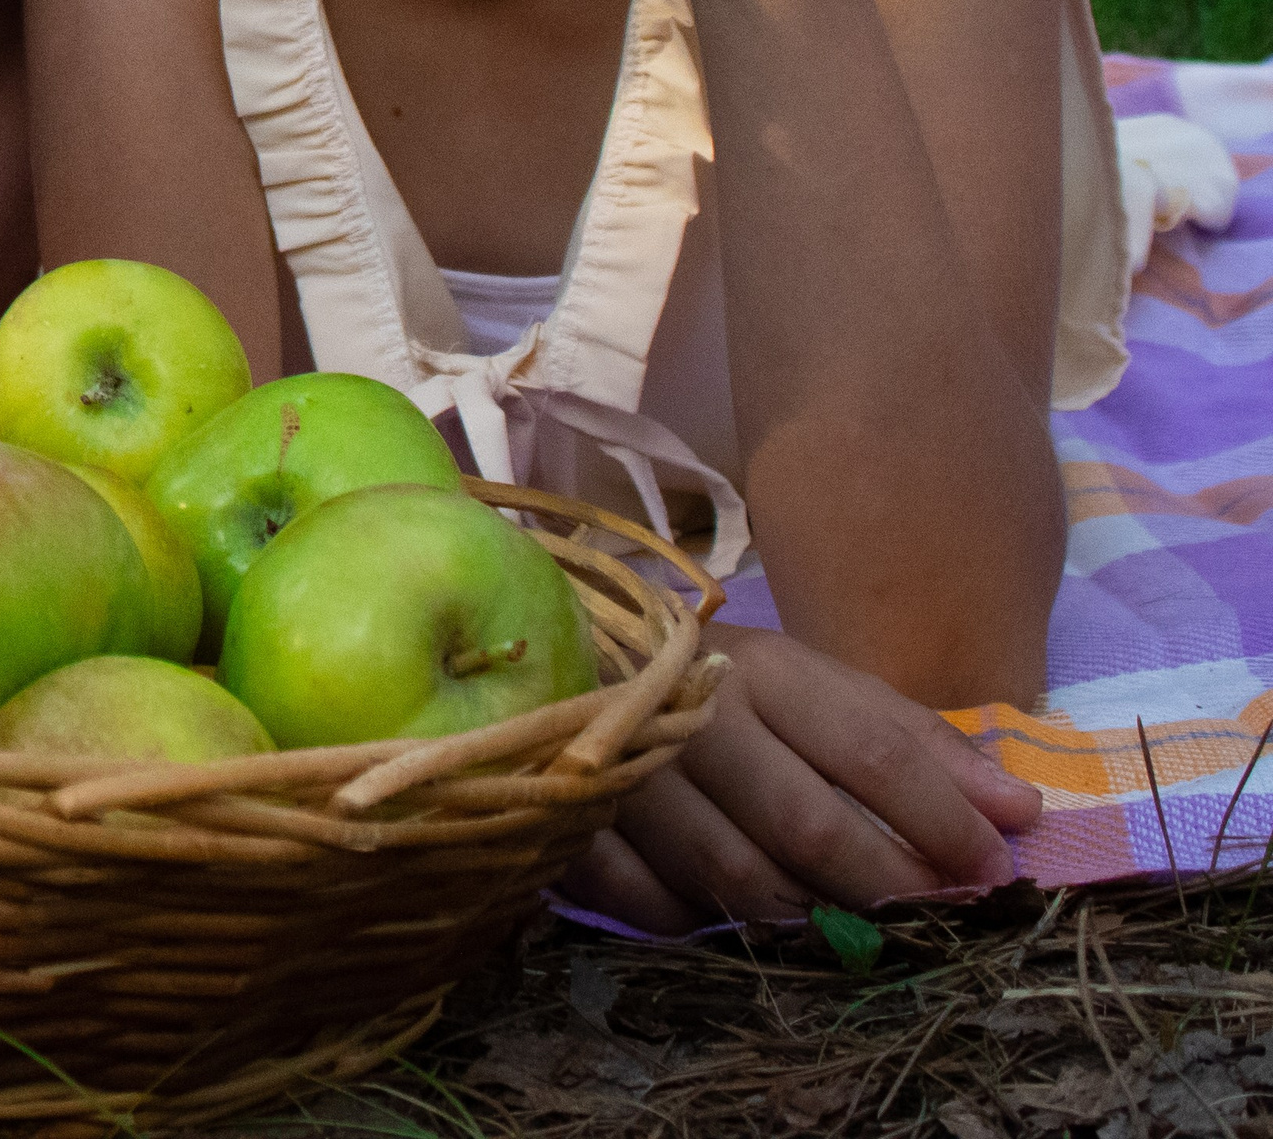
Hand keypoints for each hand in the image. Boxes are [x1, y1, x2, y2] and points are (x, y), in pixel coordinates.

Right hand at [562, 624, 1038, 931]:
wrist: (569, 657)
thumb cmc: (723, 684)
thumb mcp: (819, 688)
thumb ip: (915, 743)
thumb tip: (1021, 811)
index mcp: (762, 668)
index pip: (869, 747)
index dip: (942, 817)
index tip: (998, 871)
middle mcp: (697, 714)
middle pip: (807, 823)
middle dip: (886, 886)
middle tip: (936, 920)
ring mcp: (630, 771)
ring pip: (735, 879)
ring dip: (802, 919)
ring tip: (843, 933)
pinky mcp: (577, 821)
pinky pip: (653, 908)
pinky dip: (698, 926)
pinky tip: (726, 921)